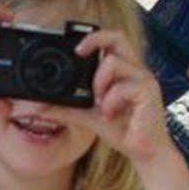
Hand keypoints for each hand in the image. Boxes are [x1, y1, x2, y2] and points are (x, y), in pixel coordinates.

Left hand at [44, 29, 170, 166]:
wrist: (144, 152)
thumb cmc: (122, 130)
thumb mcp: (87, 117)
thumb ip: (65, 109)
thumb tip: (39, 107)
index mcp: (123, 70)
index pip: (111, 40)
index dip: (93, 37)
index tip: (74, 48)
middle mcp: (135, 70)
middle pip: (118, 36)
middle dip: (94, 39)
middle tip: (78, 53)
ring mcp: (144, 79)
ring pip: (114, 61)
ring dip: (99, 82)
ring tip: (99, 103)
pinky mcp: (149, 92)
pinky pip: (124, 86)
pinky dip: (111, 101)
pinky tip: (110, 115)